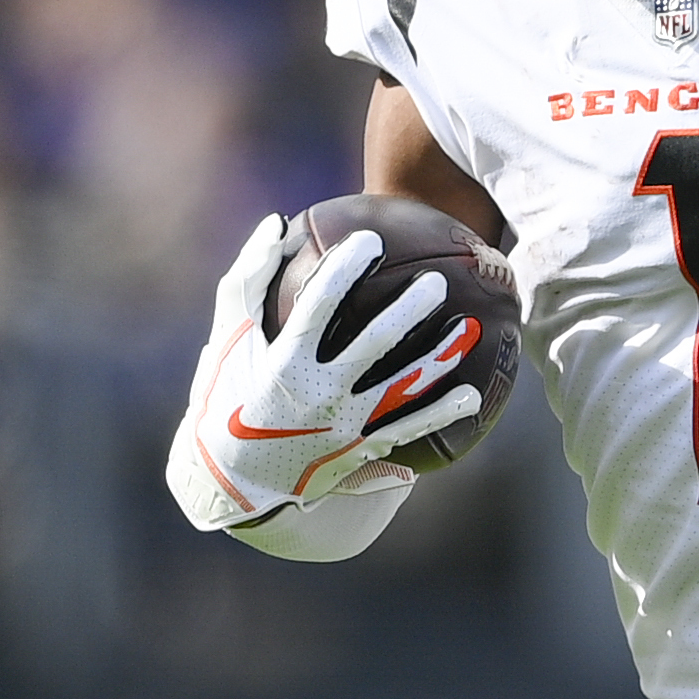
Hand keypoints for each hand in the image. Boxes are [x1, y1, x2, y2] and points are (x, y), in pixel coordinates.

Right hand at [162, 215, 484, 531]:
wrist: (232, 476)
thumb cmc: (227, 391)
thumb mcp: (227, 336)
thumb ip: (251, 278)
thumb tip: (277, 222)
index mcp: (284, 362)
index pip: (317, 308)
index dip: (343, 272)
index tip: (370, 239)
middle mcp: (318, 393)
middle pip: (372, 345)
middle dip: (408, 311)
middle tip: (437, 282)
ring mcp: (343, 425)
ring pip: (401, 387)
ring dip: (439, 358)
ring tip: (471, 328)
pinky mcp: (359, 450)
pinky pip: (408, 430)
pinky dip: (440, 414)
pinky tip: (472, 397)